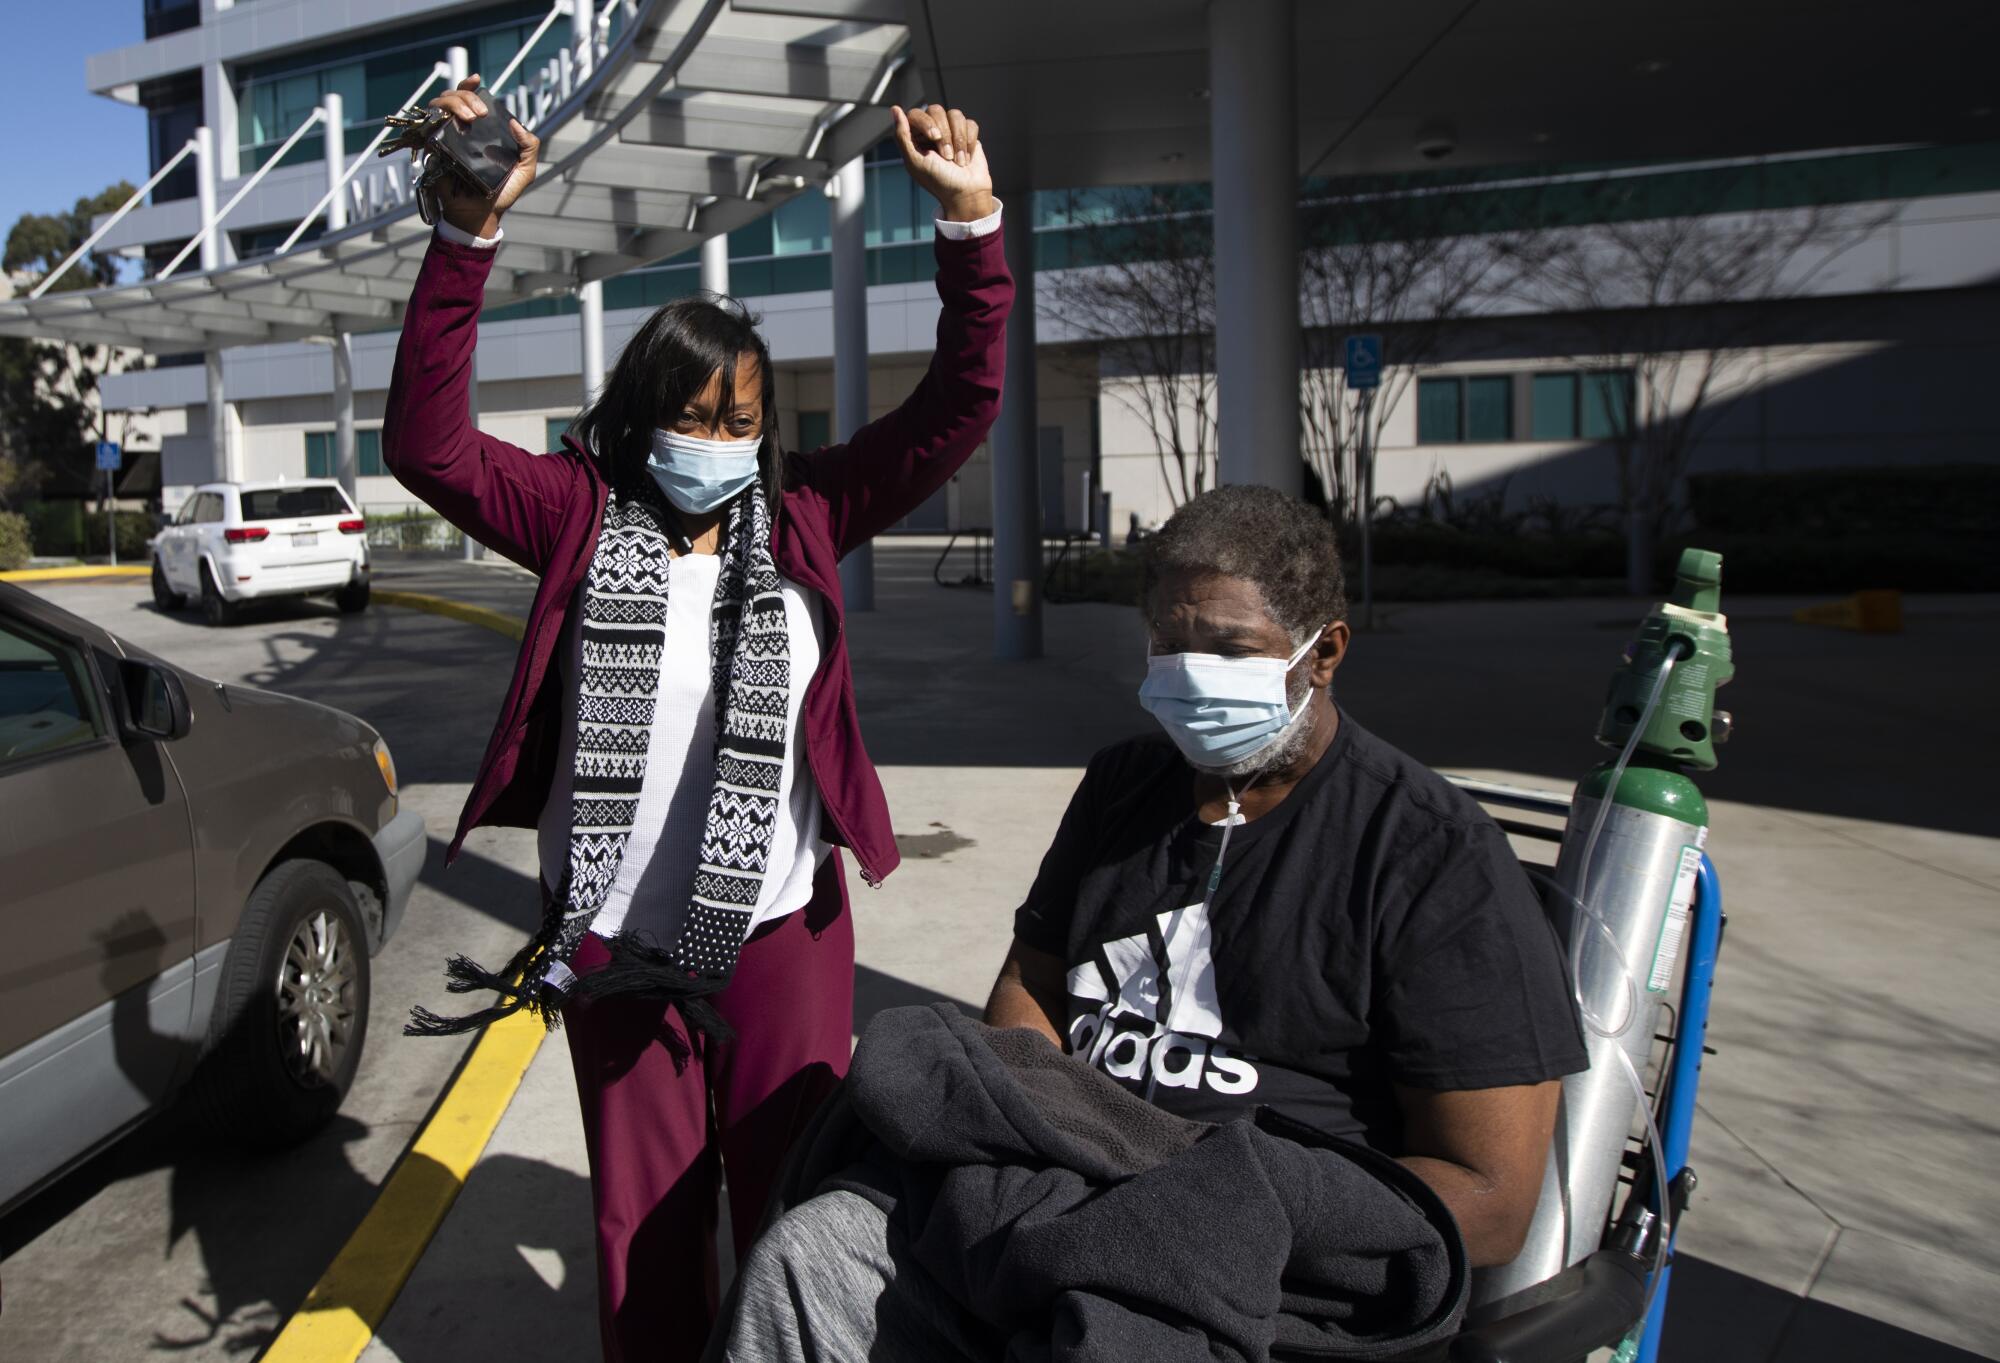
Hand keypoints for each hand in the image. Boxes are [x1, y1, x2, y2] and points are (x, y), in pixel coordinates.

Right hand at [428, 76, 539, 238]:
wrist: (482, 215)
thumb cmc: (501, 194)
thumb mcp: (525, 170)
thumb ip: (529, 147)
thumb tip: (516, 123)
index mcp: (480, 131)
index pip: (469, 100)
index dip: (469, 85)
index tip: (477, 80)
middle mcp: (460, 130)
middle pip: (453, 96)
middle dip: (466, 96)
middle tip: (480, 114)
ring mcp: (445, 138)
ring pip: (439, 105)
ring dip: (455, 103)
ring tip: (471, 119)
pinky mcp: (433, 148)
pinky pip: (429, 124)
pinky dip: (438, 116)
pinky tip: (451, 120)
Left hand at [893, 104, 996, 223]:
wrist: (966, 194)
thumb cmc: (938, 181)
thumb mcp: (914, 161)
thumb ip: (902, 135)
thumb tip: (895, 109)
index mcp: (915, 138)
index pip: (916, 114)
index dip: (926, 123)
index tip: (934, 138)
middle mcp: (932, 131)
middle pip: (936, 110)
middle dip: (944, 135)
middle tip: (946, 156)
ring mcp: (951, 132)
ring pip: (955, 115)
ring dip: (959, 139)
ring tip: (958, 160)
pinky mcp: (968, 135)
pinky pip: (969, 124)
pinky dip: (969, 141)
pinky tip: (967, 157)